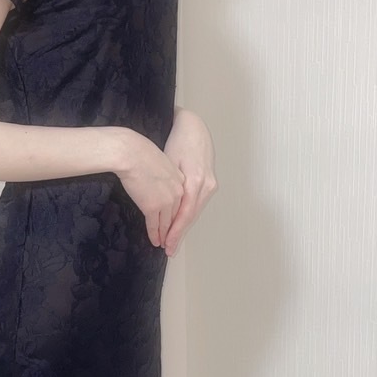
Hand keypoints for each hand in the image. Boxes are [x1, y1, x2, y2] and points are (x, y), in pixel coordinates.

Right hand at [114, 132, 185, 248]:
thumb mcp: (160, 160)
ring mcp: (166, 200)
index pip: (181, 202)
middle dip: (174, 229)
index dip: (178, 215)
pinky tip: (155, 241)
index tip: (176, 223)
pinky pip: (154, 225)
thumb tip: (158, 178)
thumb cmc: (140, 151)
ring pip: (167, 223)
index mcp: (180, 179)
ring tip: (163, 244)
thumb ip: (163, 173)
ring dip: (165, 235)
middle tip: (172, 240)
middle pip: (177, 215)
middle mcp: (177, 192)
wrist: (130, 153)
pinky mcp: (153, 207)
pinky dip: (154, 235)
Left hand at [160, 109, 216, 256]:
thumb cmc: (178, 141)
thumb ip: (171, 185)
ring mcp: (210, 184)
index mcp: (195, 180)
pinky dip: (188, 216)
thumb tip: (166, 207)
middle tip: (169, 250)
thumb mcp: (170, 162)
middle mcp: (206, 185)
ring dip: (184, 227)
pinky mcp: (210, 182)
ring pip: (195, 211)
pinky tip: (181, 225)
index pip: (185, 213)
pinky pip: (197, 204)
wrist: (193, 127)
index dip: (176, 231)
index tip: (167, 244)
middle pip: (191, 216)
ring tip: (173, 242)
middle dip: (179, 234)